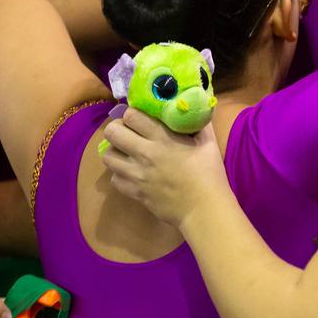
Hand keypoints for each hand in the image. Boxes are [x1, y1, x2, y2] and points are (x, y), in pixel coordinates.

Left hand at [99, 108, 227, 227]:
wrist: (204, 209)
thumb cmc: (209, 174)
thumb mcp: (208, 143)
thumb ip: (200, 124)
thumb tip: (196, 109)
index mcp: (162, 138)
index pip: (131, 115)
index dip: (132, 113)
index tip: (138, 117)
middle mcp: (144, 153)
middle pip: (112, 132)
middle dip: (117, 128)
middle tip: (127, 132)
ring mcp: (136, 174)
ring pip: (108, 156)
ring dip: (115, 151)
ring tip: (125, 152)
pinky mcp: (134, 192)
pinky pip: (114, 179)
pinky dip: (120, 174)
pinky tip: (131, 173)